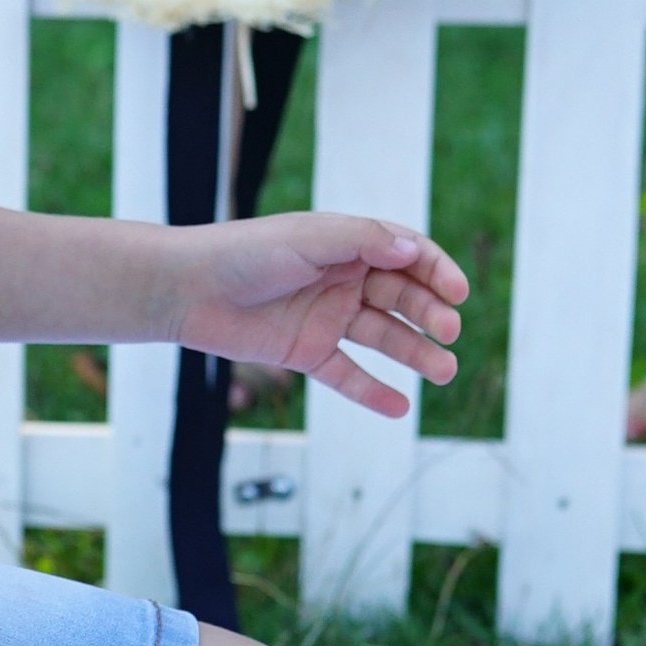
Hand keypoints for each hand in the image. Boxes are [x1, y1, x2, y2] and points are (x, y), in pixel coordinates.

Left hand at [165, 213, 467, 421]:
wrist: (188, 289)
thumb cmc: (245, 253)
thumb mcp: (309, 238)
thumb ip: (363, 241)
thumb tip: (414, 251)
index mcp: (347, 245)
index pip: (408, 255)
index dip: (436, 271)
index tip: (457, 293)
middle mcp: (342, 280)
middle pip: (402, 298)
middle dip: (429, 314)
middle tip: (449, 332)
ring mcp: (326, 318)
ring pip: (383, 338)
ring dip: (415, 353)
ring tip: (444, 371)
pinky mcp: (306, 353)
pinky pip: (347, 375)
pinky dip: (373, 392)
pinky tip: (401, 407)